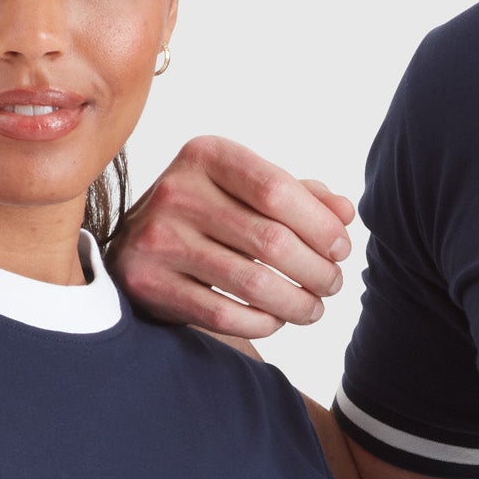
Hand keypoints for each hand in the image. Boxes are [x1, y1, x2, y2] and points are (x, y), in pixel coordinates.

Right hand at [109, 134, 355, 339]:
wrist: (133, 247)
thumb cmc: (205, 214)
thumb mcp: (245, 188)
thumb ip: (298, 195)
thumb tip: (346, 213)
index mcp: (206, 155)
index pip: (278, 190)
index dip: (321, 226)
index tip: (341, 249)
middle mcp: (177, 192)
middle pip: (271, 241)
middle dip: (317, 270)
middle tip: (332, 284)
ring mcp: (158, 240)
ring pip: (252, 284)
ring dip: (297, 303)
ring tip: (313, 307)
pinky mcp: (150, 284)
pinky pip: (223, 315)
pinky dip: (261, 322)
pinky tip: (276, 319)